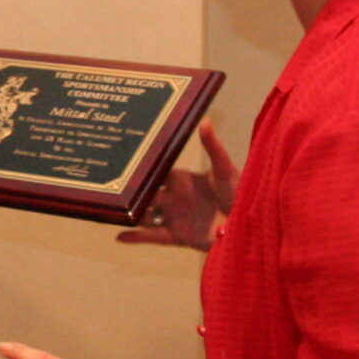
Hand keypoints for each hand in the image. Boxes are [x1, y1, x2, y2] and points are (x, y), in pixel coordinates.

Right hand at [117, 119, 236, 250]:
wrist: (250, 227)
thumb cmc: (241, 195)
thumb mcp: (226, 170)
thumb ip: (214, 147)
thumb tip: (205, 121)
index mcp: (184, 180)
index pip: (158, 170)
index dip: (142, 165)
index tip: (123, 156)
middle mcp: (175, 197)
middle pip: (146, 192)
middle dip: (130, 189)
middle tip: (108, 182)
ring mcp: (175, 217)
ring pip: (145, 214)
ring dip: (130, 212)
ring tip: (109, 208)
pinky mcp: (178, 237)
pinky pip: (153, 237)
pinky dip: (136, 237)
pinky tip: (119, 236)